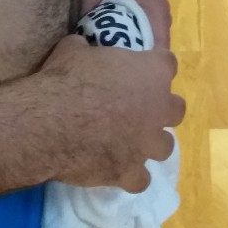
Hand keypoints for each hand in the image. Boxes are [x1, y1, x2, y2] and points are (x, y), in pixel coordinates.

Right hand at [34, 35, 183, 190]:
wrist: (50, 121)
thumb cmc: (67, 78)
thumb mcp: (74, 49)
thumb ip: (88, 49)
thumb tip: (82, 47)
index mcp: (151, 72)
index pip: (168, 64)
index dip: (154, 65)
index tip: (141, 68)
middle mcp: (157, 108)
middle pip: (177, 109)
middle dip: (161, 109)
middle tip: (140, 107)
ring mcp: (146, 144)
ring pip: (165, 147)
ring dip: (150, 144)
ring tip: (130, 142)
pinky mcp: (130, 173)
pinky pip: (141, 180)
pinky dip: (131, 176)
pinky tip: (116, 169)